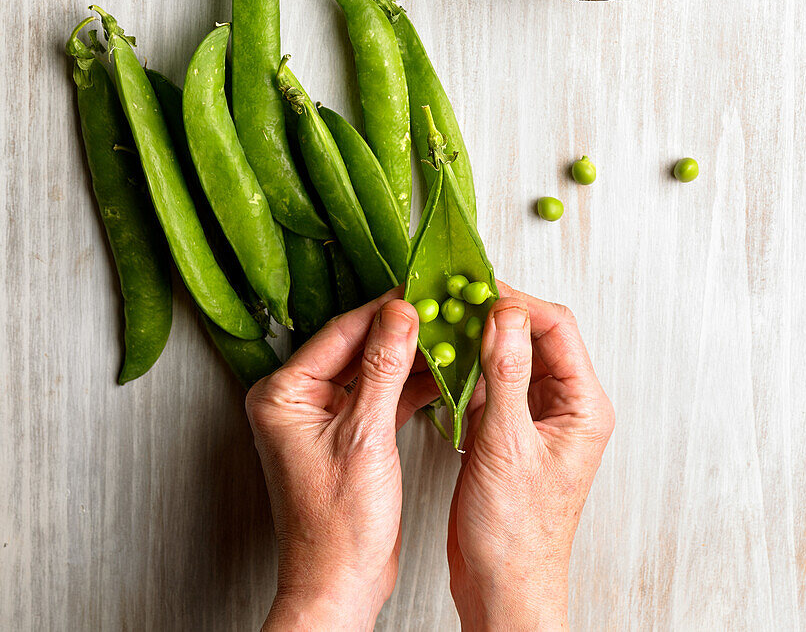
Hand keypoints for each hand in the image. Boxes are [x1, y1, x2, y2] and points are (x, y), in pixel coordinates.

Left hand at [246, 290, 434, 631]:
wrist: (340, 586)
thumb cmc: (338, 528)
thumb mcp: (366, 438)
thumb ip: (384, 369)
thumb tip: (400, 315)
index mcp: (283, 394)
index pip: (340, 333)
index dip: (384, 310)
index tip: (420, 291)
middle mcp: (296, 401)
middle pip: (356, 347)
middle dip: (401, 331)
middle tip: (441, 309)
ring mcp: (322, 418)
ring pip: (372, 371)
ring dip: (410, 357)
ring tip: (449, 335)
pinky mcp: (347, 436)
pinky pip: (380, 397)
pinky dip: (410, 387)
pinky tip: (443, 374)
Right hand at [447, 284, 614, 631]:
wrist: (504, 587)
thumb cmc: (517, 535)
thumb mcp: (508, 445)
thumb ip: (507, 374)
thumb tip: (505, 315)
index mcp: (583, 406)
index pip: (556, 328)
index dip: (517, 303)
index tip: (478, 291)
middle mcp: (565, 407)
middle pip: (535, 336)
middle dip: (496, 316)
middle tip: (457, 301)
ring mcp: (537, 419)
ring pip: (512, 357)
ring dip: (480, 340)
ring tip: (446, 325)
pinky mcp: (511, 432)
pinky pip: (494, 384)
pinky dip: (470, 370)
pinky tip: (445, 365)